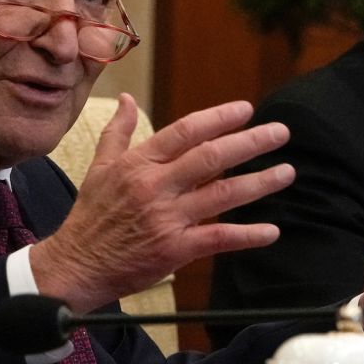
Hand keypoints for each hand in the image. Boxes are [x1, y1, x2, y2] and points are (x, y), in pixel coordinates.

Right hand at [32, 94, 293, 313]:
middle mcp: (155, 186)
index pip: (186, 131)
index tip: (246, 110)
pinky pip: (218, 238)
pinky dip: (247, 235)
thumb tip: (129, 99)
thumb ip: (119, 131)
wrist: (77, 265)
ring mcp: (166, 218)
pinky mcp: (174, 249)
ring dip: (260, 183)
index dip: (219, 118)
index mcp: (139, 163)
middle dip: (251, 142)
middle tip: (280, 132)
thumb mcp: (99, 167)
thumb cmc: (90, 216)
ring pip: (223, 195)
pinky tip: (271, 231)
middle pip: (212, 157)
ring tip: (286, 172)